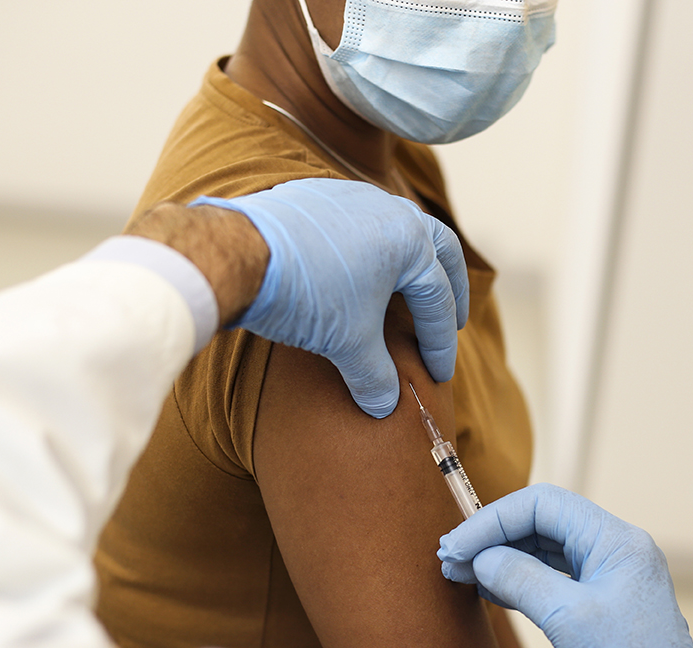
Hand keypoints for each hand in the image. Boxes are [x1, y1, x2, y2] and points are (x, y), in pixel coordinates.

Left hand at [192, 179, 468, 417]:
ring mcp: (353, 197)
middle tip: (453, 317)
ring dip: (411, 262)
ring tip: (409, 292)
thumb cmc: (305, 296)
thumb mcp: (348, 344)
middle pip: (438, 249)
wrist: (239, 253)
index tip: (438, 375)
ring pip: (398, 228)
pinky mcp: (319, 196)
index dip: (441, 344)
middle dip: (450, 286)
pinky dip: (372, 249)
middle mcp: (390, 210)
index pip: (438, 301)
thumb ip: (375, 376)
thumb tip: (383, 407)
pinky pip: (359, 222)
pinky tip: (359, 270)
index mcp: (411, 242)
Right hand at [437, 484, 692, 647]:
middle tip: (451, 559)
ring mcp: (608, 575)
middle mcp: (614, 549)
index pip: (544, 505)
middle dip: (493, 536)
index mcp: (616, 541)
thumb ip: (522, 579)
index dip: (494, 520)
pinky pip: (552, 576)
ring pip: (544, 548)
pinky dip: (518, 578)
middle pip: (542, 521)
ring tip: (460, 572)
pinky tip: (488, 588)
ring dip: (501, 557)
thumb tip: (482, 559)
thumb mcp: (569, 621)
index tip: (457, 546)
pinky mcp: (600, 602)